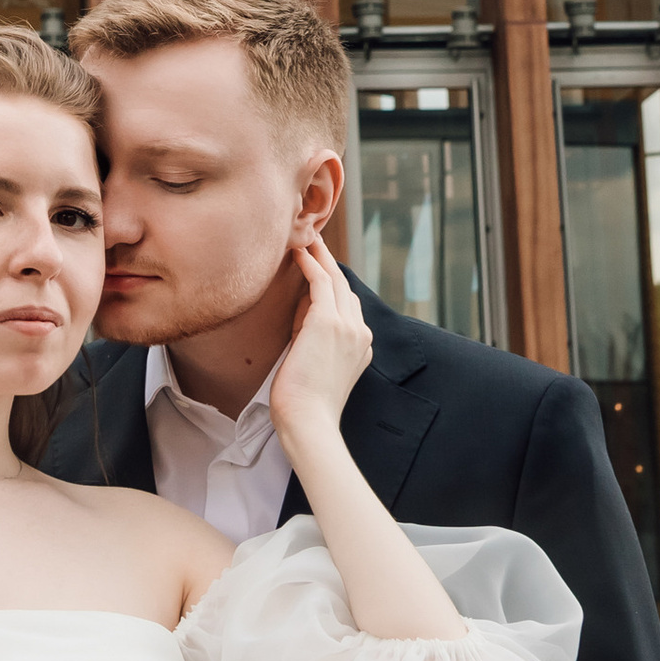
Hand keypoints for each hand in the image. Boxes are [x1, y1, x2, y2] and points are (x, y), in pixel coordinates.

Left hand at [266, 232, 372, 464]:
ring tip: (306, 238)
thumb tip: (302, 309)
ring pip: (335, 280)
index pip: (348, 307)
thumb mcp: (315, 364)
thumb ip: (313, 337)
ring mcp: (348, 327)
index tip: (319, 268)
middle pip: (345, 288)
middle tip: (315, 241)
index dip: (332, 286)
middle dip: (329, 263)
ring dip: (320, 256)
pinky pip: (320, 282)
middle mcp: (360, 334)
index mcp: (361, 348)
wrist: (308, 422)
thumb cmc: (304, 404)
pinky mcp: (328, 323)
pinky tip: (298, 252)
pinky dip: (310, 264)